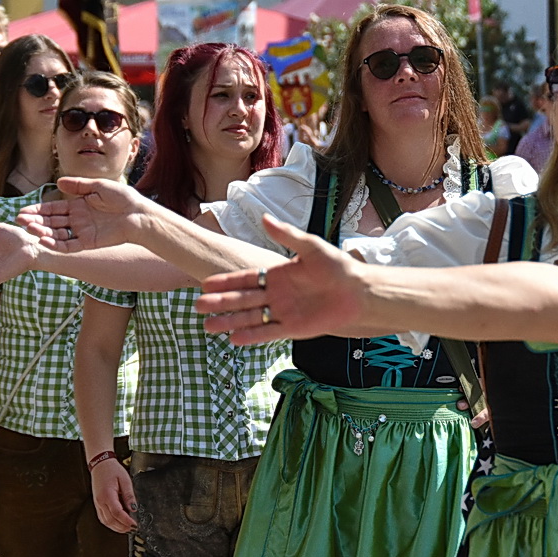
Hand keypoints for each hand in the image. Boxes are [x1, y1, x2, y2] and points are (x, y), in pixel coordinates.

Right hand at [20, 176, 158, 250]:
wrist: (139, 214)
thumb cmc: (122, 198)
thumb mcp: (98, 186)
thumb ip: (78, 186)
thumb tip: (58, 183)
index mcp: (79, 206)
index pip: (53, 210)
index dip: (38, 210)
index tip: (22, 211)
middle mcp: (78, 220)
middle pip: (52, 222)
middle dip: (35, 222)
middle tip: (19, 220)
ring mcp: (82, 232)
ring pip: (57, 234)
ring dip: (42, 233)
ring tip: (28, 229)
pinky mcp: (89, 243)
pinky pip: (69, 246)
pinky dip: (56, 244)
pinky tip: (43, 241)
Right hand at [91, 460, 136, 533]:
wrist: (100, 464)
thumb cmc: (112, 470)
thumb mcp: (125, 480)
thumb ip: (129, 495)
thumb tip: (134, 508)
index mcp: (107, 495)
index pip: (117, 513)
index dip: (126, 521)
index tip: (135, 525)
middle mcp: (100, 501)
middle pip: (111, 520)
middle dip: (123, 527)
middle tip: (133, 529)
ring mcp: (97, 503)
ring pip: (106, 521)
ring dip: (117, 528)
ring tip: (127, 529)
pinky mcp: (97, 504)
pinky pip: (103, 518)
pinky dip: (111, 524)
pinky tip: (118, 524)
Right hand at [198, 214, 368, 344]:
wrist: (360, 293)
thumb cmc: (339, 267)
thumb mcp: (312, 247)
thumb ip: (287, 235)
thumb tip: (265, 218)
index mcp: (279, 274)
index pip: (247, 279)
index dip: (226, 282)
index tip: (206, 283)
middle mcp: (278, 294)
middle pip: (243, 299)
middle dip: (220, 303)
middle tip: (198, 306)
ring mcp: (284, 312)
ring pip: (251, 318)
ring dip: (230, 321)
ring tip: (208, 326)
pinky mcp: (294, 328)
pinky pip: (268, 332)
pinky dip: (252, 336)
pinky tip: (233, 339)